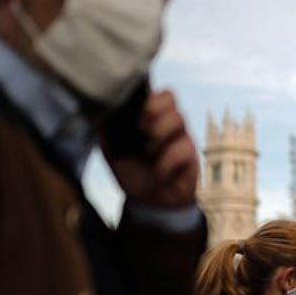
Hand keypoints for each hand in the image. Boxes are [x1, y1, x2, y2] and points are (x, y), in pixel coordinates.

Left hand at [105, 89, 198, 208]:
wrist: (147, 200)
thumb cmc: (132, 171)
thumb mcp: (112, 149)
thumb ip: (108, 130)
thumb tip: (103, 111)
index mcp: (152, 117)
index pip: (162, 94)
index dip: (152, 98)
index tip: (138, 114)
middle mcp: (169, 123)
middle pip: (171, 98)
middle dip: (153, 114)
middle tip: (142, 131)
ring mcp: (182, 137)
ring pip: (179, 119)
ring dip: (158, 137)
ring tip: (148, 154)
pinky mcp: (191, 155)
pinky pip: (183, 148)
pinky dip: (166, 161)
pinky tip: (158, 172)